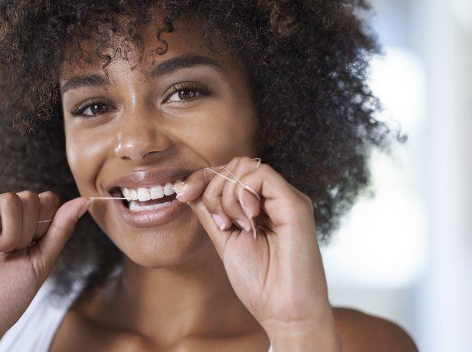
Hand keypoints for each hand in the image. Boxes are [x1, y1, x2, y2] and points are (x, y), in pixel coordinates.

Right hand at [0, 191, 89, 348]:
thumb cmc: (8, 294)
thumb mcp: (42, 261)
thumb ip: (62, 228)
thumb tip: (85, 201)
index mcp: (30, 226)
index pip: (49, 200)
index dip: (46, 222)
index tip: (33, 248)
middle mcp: (8, 217)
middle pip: (32, 198)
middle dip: (28, 232)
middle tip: (12, 254)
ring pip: (11, 199)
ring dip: (9, 232)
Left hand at [177, 157, 339, 348]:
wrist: (284, 313)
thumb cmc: (259, 283)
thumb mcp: (224, 239)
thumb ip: (210, 212)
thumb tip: (188, 188)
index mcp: (260, 205)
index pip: (229, 172)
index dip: (202, 178)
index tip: (182, 194)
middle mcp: (275, 198)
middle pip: (235, 164)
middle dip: (212, 187)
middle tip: (219, 222)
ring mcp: (286, 199)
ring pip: (245, 166)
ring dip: (226, 195)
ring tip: (234, 225)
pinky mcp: (295, 204)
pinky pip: (261, 175)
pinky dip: (242, 194)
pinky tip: (247, 220)